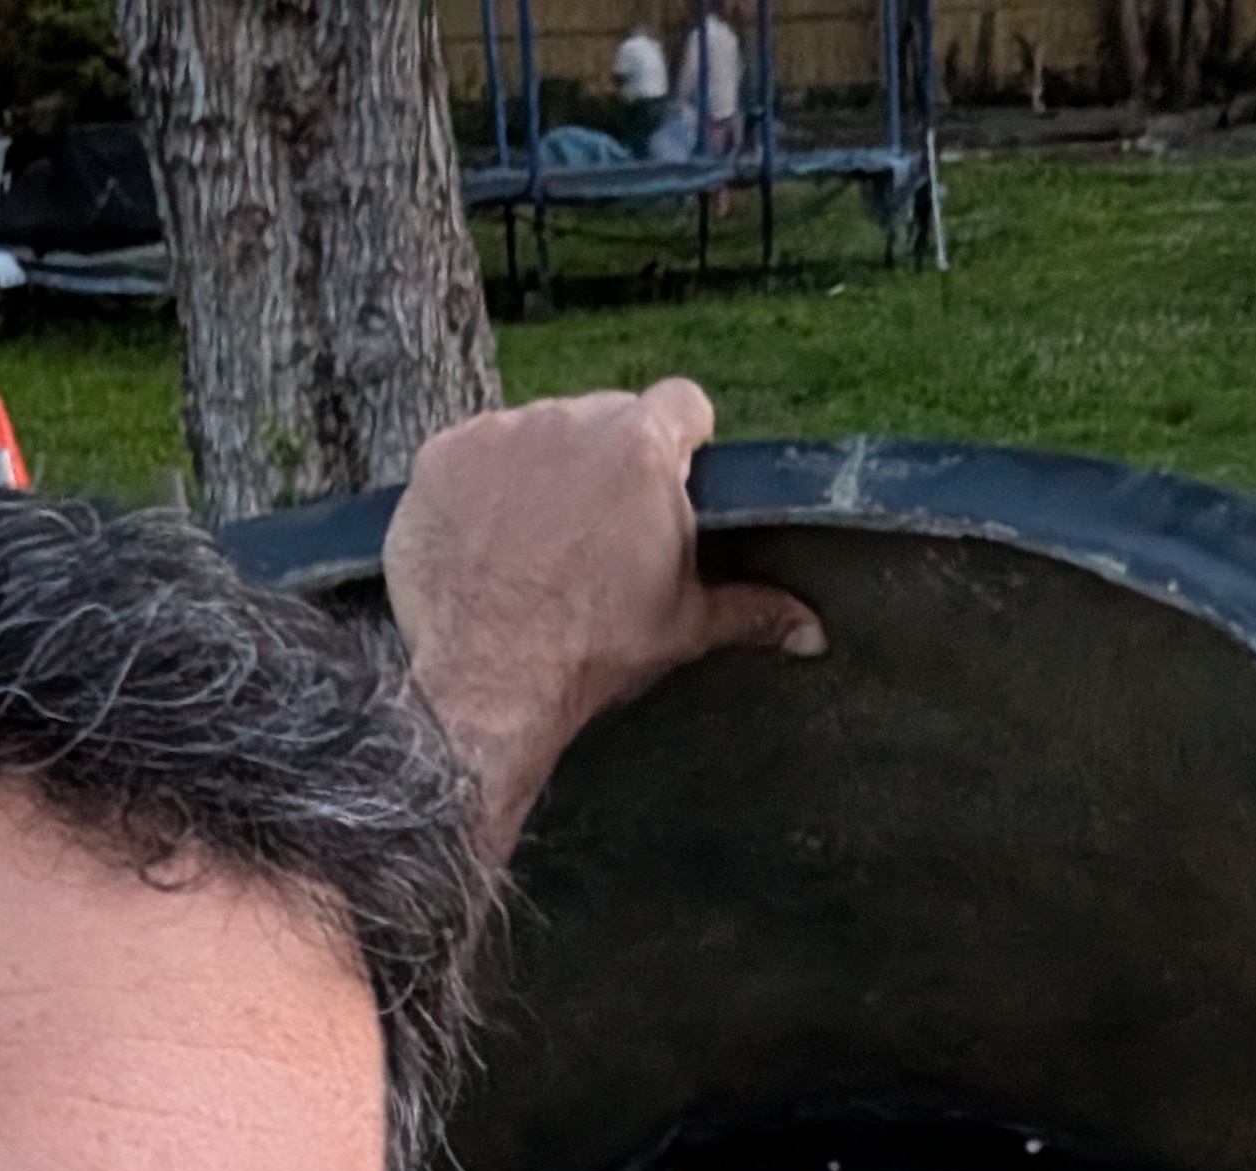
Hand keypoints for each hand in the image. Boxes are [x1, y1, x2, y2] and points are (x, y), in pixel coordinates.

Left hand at [385, 379, 825, 864]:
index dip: (682, 442)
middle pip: (607, 416)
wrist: (487, 683)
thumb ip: (752, 611)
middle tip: (600, 534)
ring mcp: (500, 433)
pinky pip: (473, 455)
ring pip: (537, 433)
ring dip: (544, 472)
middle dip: (609, 461)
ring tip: (537, 545)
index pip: (683, 403)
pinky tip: (485, 543)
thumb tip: (814, 631)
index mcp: (643, 447)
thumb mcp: (683, 627)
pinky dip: (481, 489)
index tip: (671, 482)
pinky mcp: (441, 456)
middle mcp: (571, 419)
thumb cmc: (593, 651)